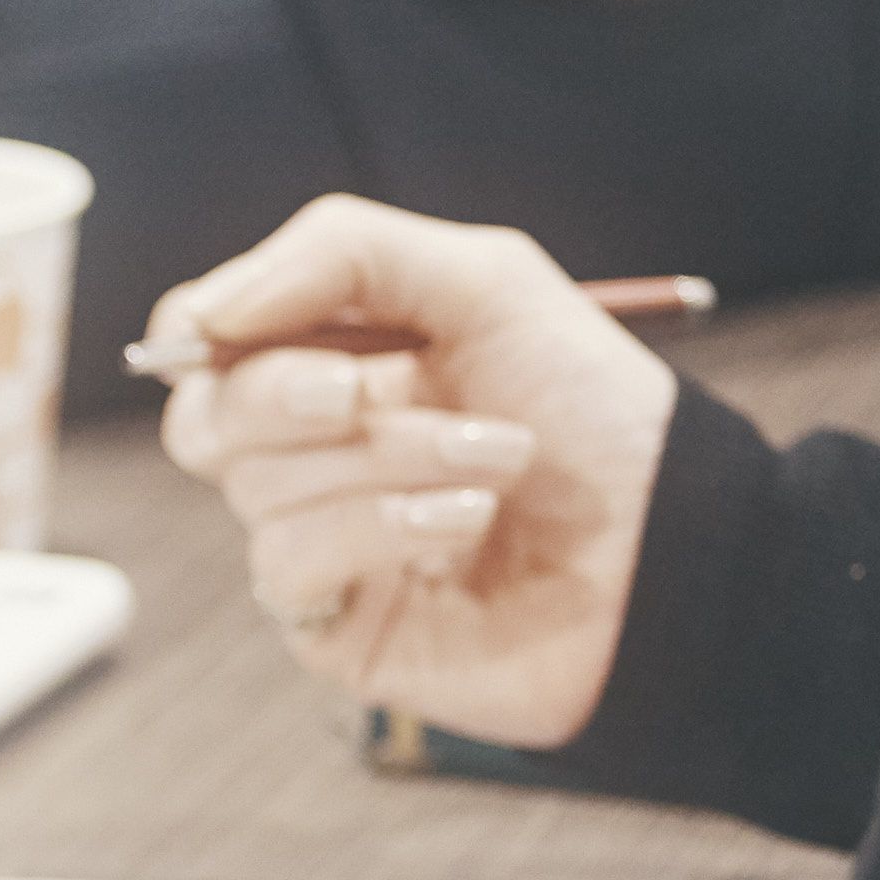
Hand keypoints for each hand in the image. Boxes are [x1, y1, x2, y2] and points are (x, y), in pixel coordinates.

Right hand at [152, 197, 679, 745]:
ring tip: (497, 458)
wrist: (675, 540)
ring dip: (385, 456)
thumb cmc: (593, 411)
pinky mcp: (334, 625)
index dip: (204, 324)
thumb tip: (206, 311)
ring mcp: (321, 543)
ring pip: (260, 487)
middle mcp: (314, 454)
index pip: (205, 338)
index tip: (237, 322)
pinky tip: (467, 523)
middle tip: (361, 389)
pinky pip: (293, 561)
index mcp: (337, 361)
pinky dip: (384, 524)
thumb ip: (341, 254)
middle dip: (280, 393)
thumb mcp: (483, 281)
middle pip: (204, 418)